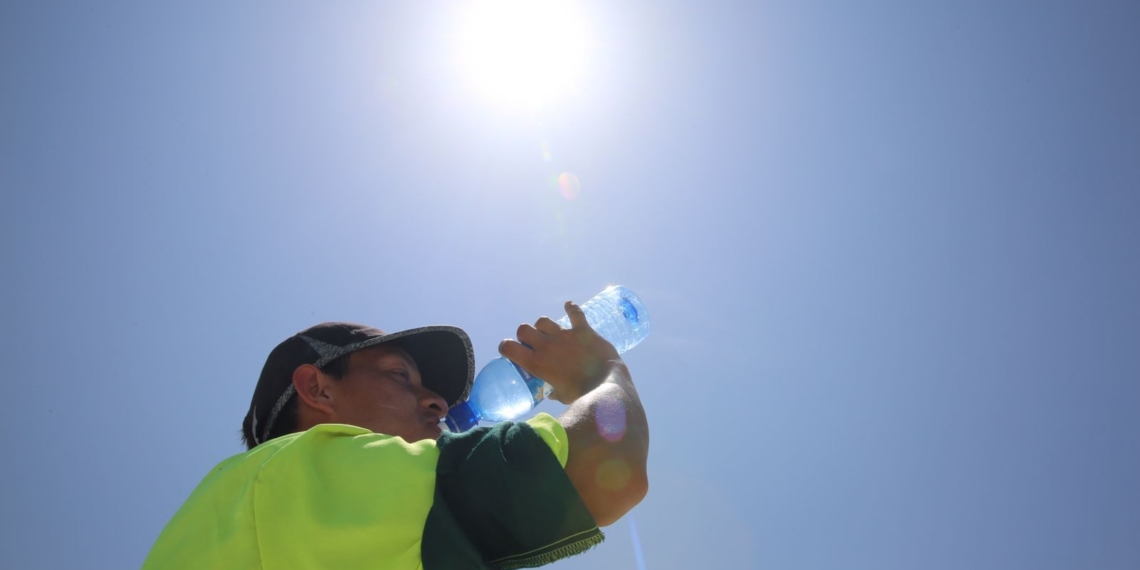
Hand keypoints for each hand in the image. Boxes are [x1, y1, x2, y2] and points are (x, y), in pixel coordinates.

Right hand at [499, 300, 621, 404]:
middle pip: (524, 329)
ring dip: (543, 326)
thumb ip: (553, 392)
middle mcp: (546, 346)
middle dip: (525, 335)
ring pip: (544, 321)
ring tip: (549, 332)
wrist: (605, 386)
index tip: (510, 349)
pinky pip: (575, 313)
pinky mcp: (583, 330)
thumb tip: (551, 394)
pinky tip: (569, 306)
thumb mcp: (561, 396)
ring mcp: (564, 336)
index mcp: (537, 363)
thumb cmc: (581, 395)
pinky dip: (571, 308)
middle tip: (533, 342)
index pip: (510, 348)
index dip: (506, 346)